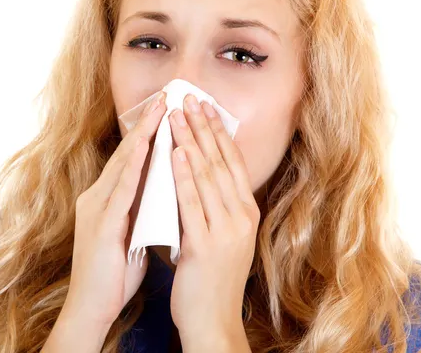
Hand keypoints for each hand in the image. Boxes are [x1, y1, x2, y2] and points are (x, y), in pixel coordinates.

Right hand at [59, 90, 166, 331]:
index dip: (150, 134)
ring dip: (143, 135)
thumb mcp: (133, 233)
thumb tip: (165, 191)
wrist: (92, 306)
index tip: (169, 111)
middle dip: (148, 124)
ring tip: (160, 109)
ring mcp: (96, 208)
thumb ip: (143, 209)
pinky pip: (120, 190)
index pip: (133, 160)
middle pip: (128, 154)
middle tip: (167, 96)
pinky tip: (145, 146)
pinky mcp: (99, 225)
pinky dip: (133, 166)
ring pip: (123, 164)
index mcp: (109, 200)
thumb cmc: (115, 272)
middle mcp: (99, 197)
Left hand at [167, 95, 259, 349]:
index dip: (218, 133)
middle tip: (190, 98)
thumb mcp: (222, 236)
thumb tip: (199, 174)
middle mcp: (241, 217)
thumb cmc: (212, 278)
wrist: (213, 321)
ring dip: (192, 142)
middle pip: (221, 163)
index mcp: (246, 213)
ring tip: (178, 115)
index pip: (232, 163)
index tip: (205, 107)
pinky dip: (183, 176)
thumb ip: (216, 207)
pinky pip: (192, 204)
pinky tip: (174, 154)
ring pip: (208, 177)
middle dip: (204, 128)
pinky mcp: (206, 245)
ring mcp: (226, 231)